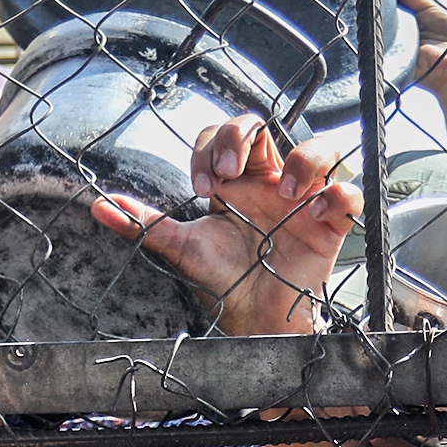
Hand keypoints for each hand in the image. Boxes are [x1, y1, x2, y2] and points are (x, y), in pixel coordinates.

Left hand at [92, 118, 362, 336]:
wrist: (254, 320)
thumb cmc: (223, 279)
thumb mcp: (182, 247)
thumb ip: (145, 223)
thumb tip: (98, 205)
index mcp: (237, 181)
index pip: (223, 137)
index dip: (211, 149)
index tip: (203, 188)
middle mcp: (270, 181)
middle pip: (262, 126)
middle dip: (241, 140)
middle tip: (229, 176)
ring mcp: (305, 199)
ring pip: (319, 147)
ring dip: (302, 159)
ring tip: (284, 191)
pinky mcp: (332, 224)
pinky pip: (349, 192)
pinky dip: (338, 194)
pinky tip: (315, 211)